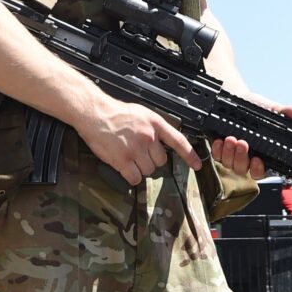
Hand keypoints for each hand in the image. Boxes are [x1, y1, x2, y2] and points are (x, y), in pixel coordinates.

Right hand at [80, 94, 201, 184]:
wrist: (94, 113)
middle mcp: (148, 136)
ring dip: (139, 168)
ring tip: (127, 155)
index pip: (178, 140)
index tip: (197, 165)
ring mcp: (136, 148)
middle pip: (160, 161)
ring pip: (148, 170)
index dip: (189, 155)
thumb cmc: (115, 113)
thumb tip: (162, 142)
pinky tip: (123, 166)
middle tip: (137, 152)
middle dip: (150, 160)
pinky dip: (130, 176)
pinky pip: (135, 178)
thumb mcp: (141, 114)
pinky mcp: (123, 159)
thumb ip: (154, 128)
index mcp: (155, 123)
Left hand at [211, 100, 291, 177]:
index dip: (259, 169)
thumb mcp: (270, 109)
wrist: (237, 99)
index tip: (257, 160)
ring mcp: (233, 155)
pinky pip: (217, 156)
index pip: (261, 170)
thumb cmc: (255, 108)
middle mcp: (247, 157)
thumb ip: (283, 112)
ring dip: (229, 153)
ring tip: (231, 139)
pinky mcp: (220, 150)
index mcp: (262, 153)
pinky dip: (218, 150)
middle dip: (241, 158)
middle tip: (242, 143)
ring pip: (230, 164)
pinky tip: (219, 140)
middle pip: (243, 169)